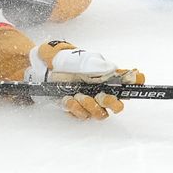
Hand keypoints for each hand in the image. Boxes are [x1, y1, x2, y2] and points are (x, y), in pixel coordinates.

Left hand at [24, 41, 143, 119]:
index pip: (127, 80)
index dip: (135, 81)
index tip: (135, 80)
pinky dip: (75, 109)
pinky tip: (67, 99)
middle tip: (100, 97)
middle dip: (111, 102)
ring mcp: (88, 100)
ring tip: (77, 96)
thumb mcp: (72, 56)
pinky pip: (82, 116)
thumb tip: (112, 69)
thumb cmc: (57, 59)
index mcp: (103, 73)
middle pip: (118, 104)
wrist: (37, 69)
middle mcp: (99, 88)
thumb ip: (91, 63)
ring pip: (100, 113)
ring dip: (90, 106)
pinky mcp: (76, 108)